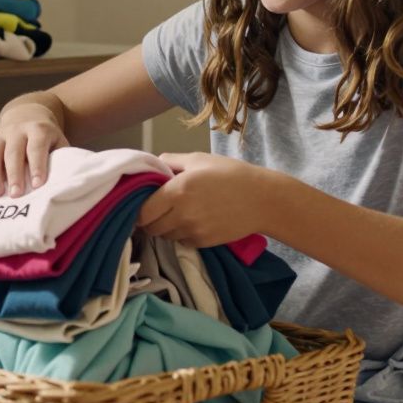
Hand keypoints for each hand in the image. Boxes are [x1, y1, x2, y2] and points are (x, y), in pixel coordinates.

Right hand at [0, 104, 69, 197]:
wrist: (27, 116)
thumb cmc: (46, 138)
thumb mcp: (58, 142)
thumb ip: (60, 159)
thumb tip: (62, 182)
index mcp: (38, 130)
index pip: (36, 148)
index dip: (37, 166)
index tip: (37, 185)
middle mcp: (17, 130)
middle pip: (13, 152)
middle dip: (14, 174)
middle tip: (16, 195)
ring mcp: (0, 134)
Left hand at [137, 152, 272, 246]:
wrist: (262, 200)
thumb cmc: (230, 174)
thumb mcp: (199, 159)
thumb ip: (171, 161)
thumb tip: (152, 165)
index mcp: (177, 191)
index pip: (143, 211)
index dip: (140, 209)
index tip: (145, 203)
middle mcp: (182, 214)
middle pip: (150, 228)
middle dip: (150, 220)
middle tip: (159, 209)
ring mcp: (193, 231)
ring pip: (165, 236)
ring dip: (165, 227)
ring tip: (178, 213)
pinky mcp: (203, 243)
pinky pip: (181, 242)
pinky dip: (181, 234)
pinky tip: (193, 221)